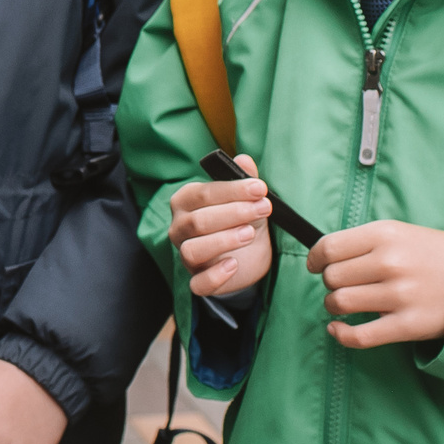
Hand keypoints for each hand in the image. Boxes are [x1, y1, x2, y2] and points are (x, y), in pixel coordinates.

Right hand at [168, 155, 273, 297]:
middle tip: (263, 208)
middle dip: (233, 213)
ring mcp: (186, 255)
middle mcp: (180, 228)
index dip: (231, 190)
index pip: (201, 193)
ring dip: (223, 241)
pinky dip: (215, 275)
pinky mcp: (198, 280)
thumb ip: (244, 179)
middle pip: (197, 221)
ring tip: (250, 233)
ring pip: (192, 250)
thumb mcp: (247, 199)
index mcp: (186, 202)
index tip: (259, 188)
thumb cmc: (241, 221)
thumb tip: (243, 159)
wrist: (248, 256)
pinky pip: (198, 283)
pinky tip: (234, 264)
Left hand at [307, 221, 443, 348]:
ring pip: (339, 303)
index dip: (316, 259)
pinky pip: (359, 336)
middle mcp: (390, 262)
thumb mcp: (400, 233)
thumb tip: (321, 257)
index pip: (328, 248)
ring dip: (335, 306)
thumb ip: (362, 242)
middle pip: (331, 277)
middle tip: (345, 284)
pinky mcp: (408, 324)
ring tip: (347, 303)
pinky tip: (338, 328)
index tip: (317, 266)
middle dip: (331, 283)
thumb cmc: (434, 255)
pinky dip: (341, 334)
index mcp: (385, 234)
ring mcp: (400, 295)